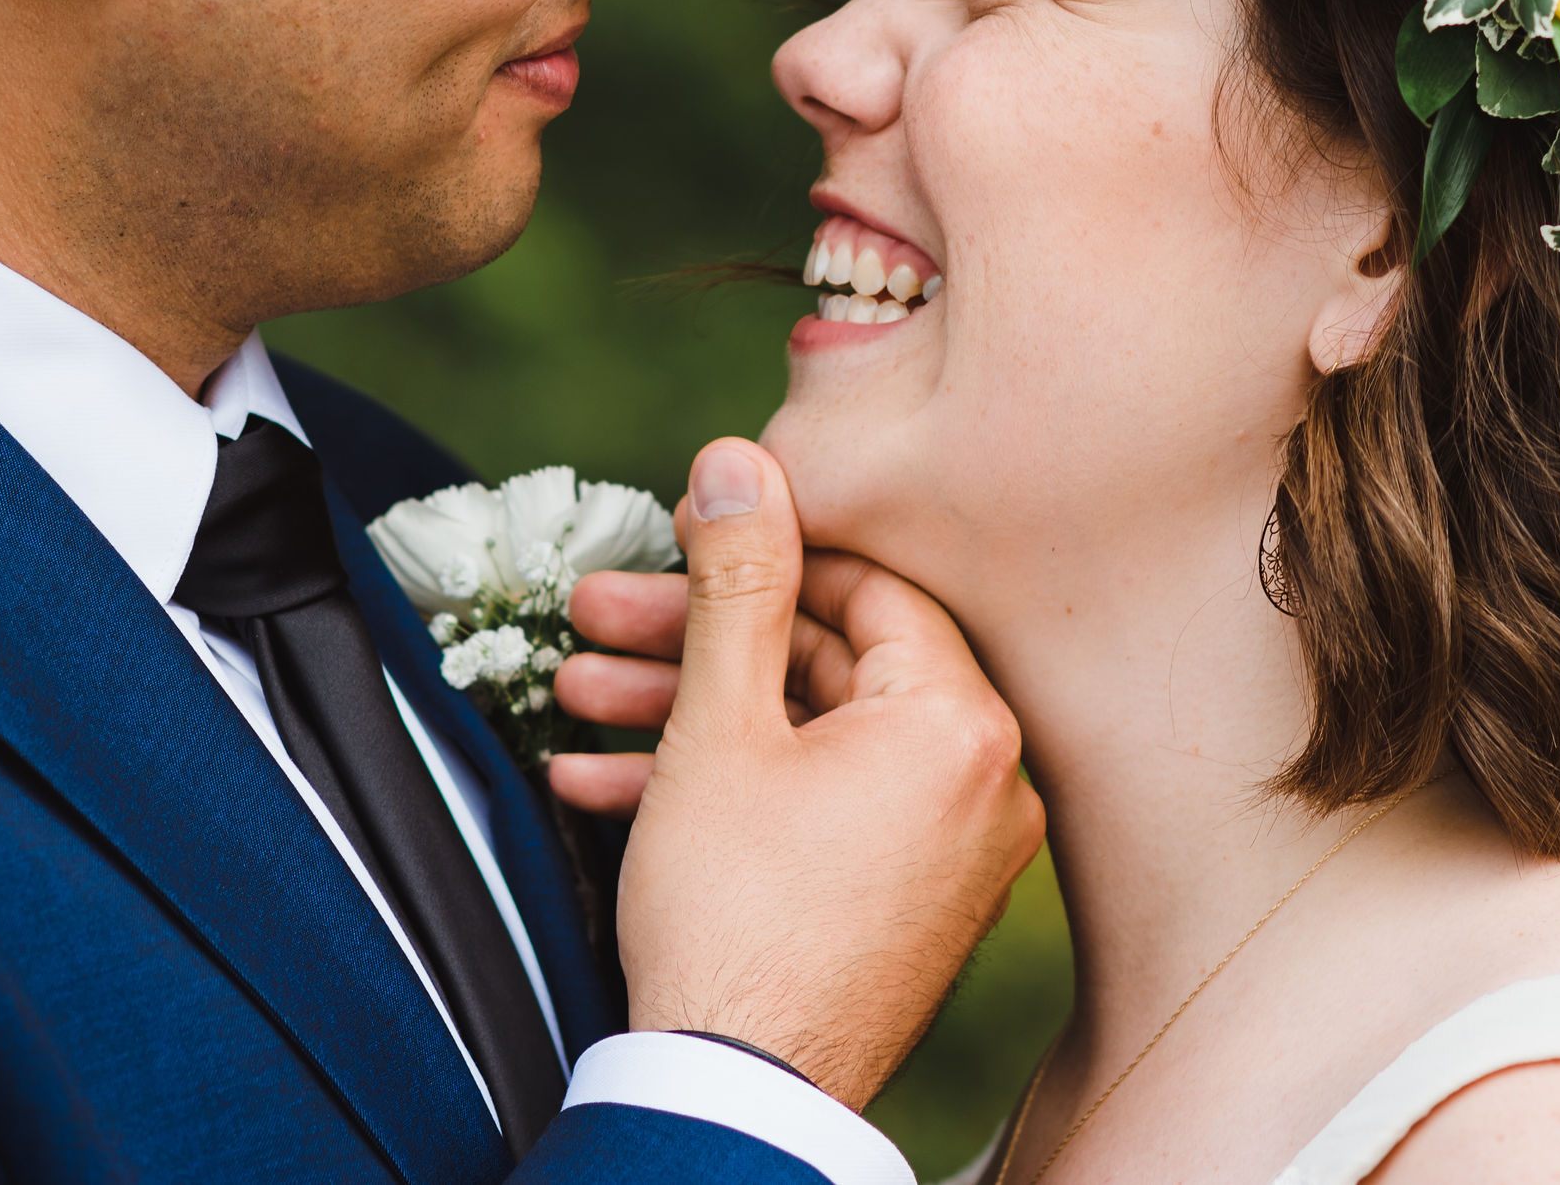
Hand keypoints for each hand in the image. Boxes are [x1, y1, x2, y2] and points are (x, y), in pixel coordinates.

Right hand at [552, 438, 1042, 1107]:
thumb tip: (740, 459)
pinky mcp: (909, 898)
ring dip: (689, 711)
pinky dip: (732, 786)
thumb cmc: (734, 917)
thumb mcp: (720, 724)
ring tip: (573, 697)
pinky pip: (824, 805)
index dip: (754, 553)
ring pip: (810, 736)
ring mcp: (952, 849)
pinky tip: (607, 780)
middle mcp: (986, 782)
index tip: (666, 544)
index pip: (863, 584)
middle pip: (826, 660)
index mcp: (961, 725)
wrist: (737, 1100)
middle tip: (593, 619)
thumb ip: (735, 581)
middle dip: (694, 640)